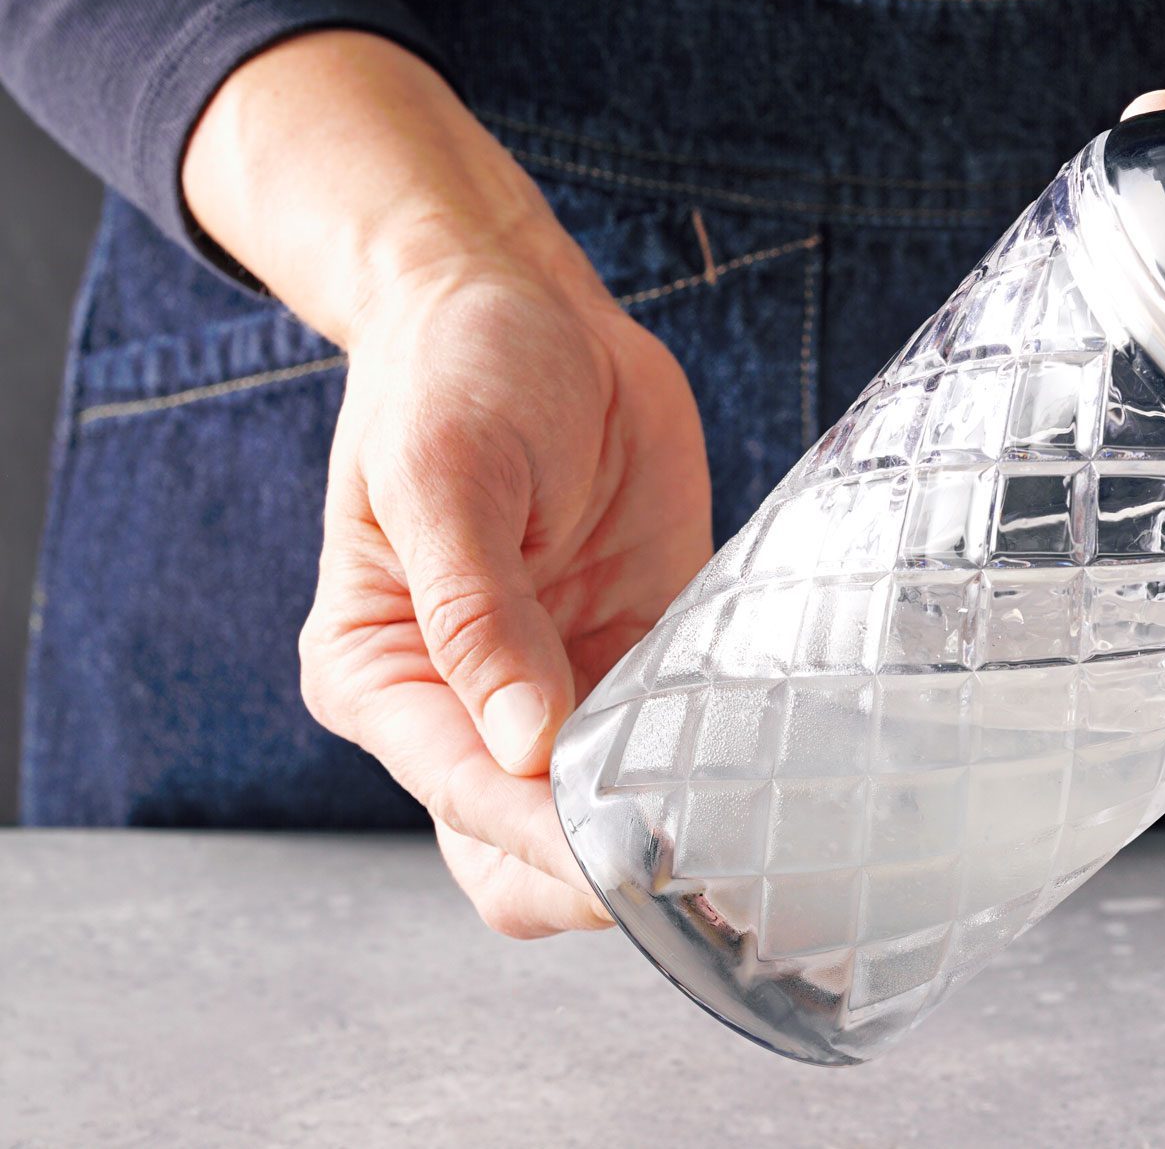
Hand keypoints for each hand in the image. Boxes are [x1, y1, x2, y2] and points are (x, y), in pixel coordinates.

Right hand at [299, 247, 710, 935]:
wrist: (521, 303)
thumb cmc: (452, 374)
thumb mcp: (444, 474)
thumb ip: (475, 613)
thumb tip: (524, 749)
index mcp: (383, 675)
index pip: (469, 799)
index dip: (549, 844)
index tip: (630, 865)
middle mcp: (461, 702)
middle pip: (520, 852)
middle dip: (598, 879)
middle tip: (698, 875)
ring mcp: (551, 685)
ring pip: (602, 816)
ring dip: (664, 835)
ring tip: (746, 846)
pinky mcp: (630, 649)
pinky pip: (669, 739)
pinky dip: (708, 766)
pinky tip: (763, 776)